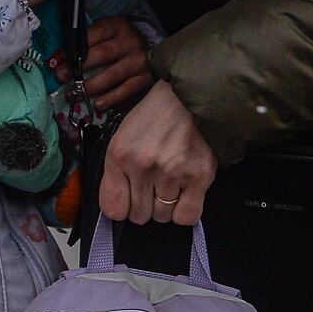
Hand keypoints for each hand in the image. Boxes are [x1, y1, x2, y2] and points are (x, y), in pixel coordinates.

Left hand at [54, 16, 152, 111]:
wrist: (152, 52)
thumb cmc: (120, 43)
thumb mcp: (105, 34)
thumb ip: (86, 43)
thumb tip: (58, 60)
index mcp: (118, 26)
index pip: (94, 35)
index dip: (75, 48)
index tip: (59, 60)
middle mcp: (130, 41)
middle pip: (103, 54)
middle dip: (80, 67)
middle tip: (62, 77)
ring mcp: (139, 60)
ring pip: (113, 75)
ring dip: (91, 86)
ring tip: (75, 94)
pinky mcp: (145, 78)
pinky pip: (126, 90)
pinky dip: (111, 98)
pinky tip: (97, 104)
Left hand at [99, 81, 216, 225]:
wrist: (192, 95)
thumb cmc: (158, 115)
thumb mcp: (124, 135)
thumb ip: (116, 172)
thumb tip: (116, 209)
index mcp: (120, 154)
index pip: (113, 209)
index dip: (122, 208)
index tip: (129, 201)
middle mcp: (143, 165)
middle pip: (139, 216)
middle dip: (146, 205)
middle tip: (154, 185)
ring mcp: (172, 172)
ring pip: (162, 217)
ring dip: (167, 206)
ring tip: (172, 182)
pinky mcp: (199, 176)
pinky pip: (186, 217)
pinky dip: (185, 211)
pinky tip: (186, 194)